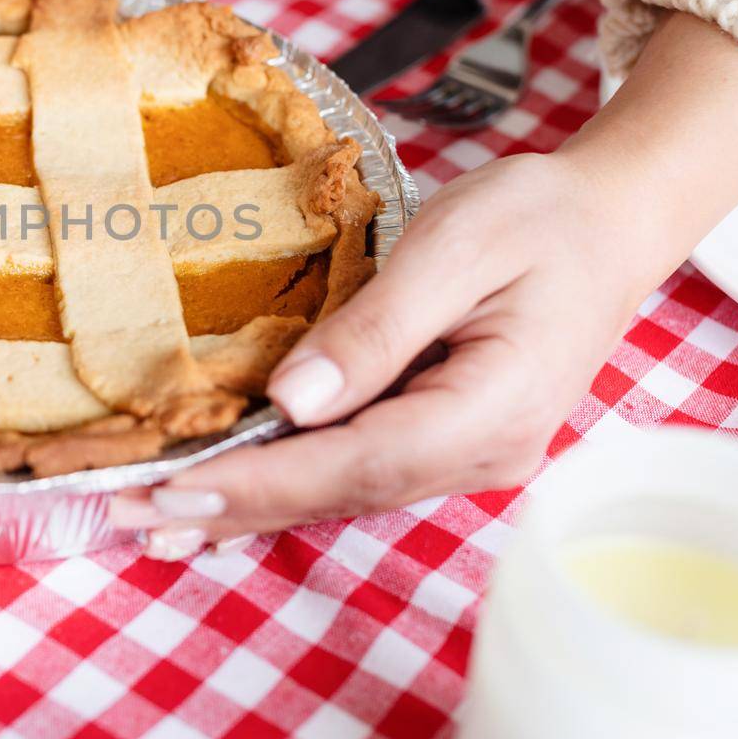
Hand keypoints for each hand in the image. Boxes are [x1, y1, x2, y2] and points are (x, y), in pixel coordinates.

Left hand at [110, 151, 657, 557]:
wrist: (606, 222)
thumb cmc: (536, 219)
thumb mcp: (454, 247)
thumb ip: (375, 328)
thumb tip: (292, 402)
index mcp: (492, 407)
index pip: (359, 460)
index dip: (262, 479)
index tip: (176, 487)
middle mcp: (482, 453)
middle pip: (341, 492)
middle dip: (233, 505)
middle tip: (132, 514)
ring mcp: (468, 454)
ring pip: (343, 493)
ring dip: (249, 506)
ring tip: (158, 519)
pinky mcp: (448, 439)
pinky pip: (356, 473)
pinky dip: (286, 487)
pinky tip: (228, 501)